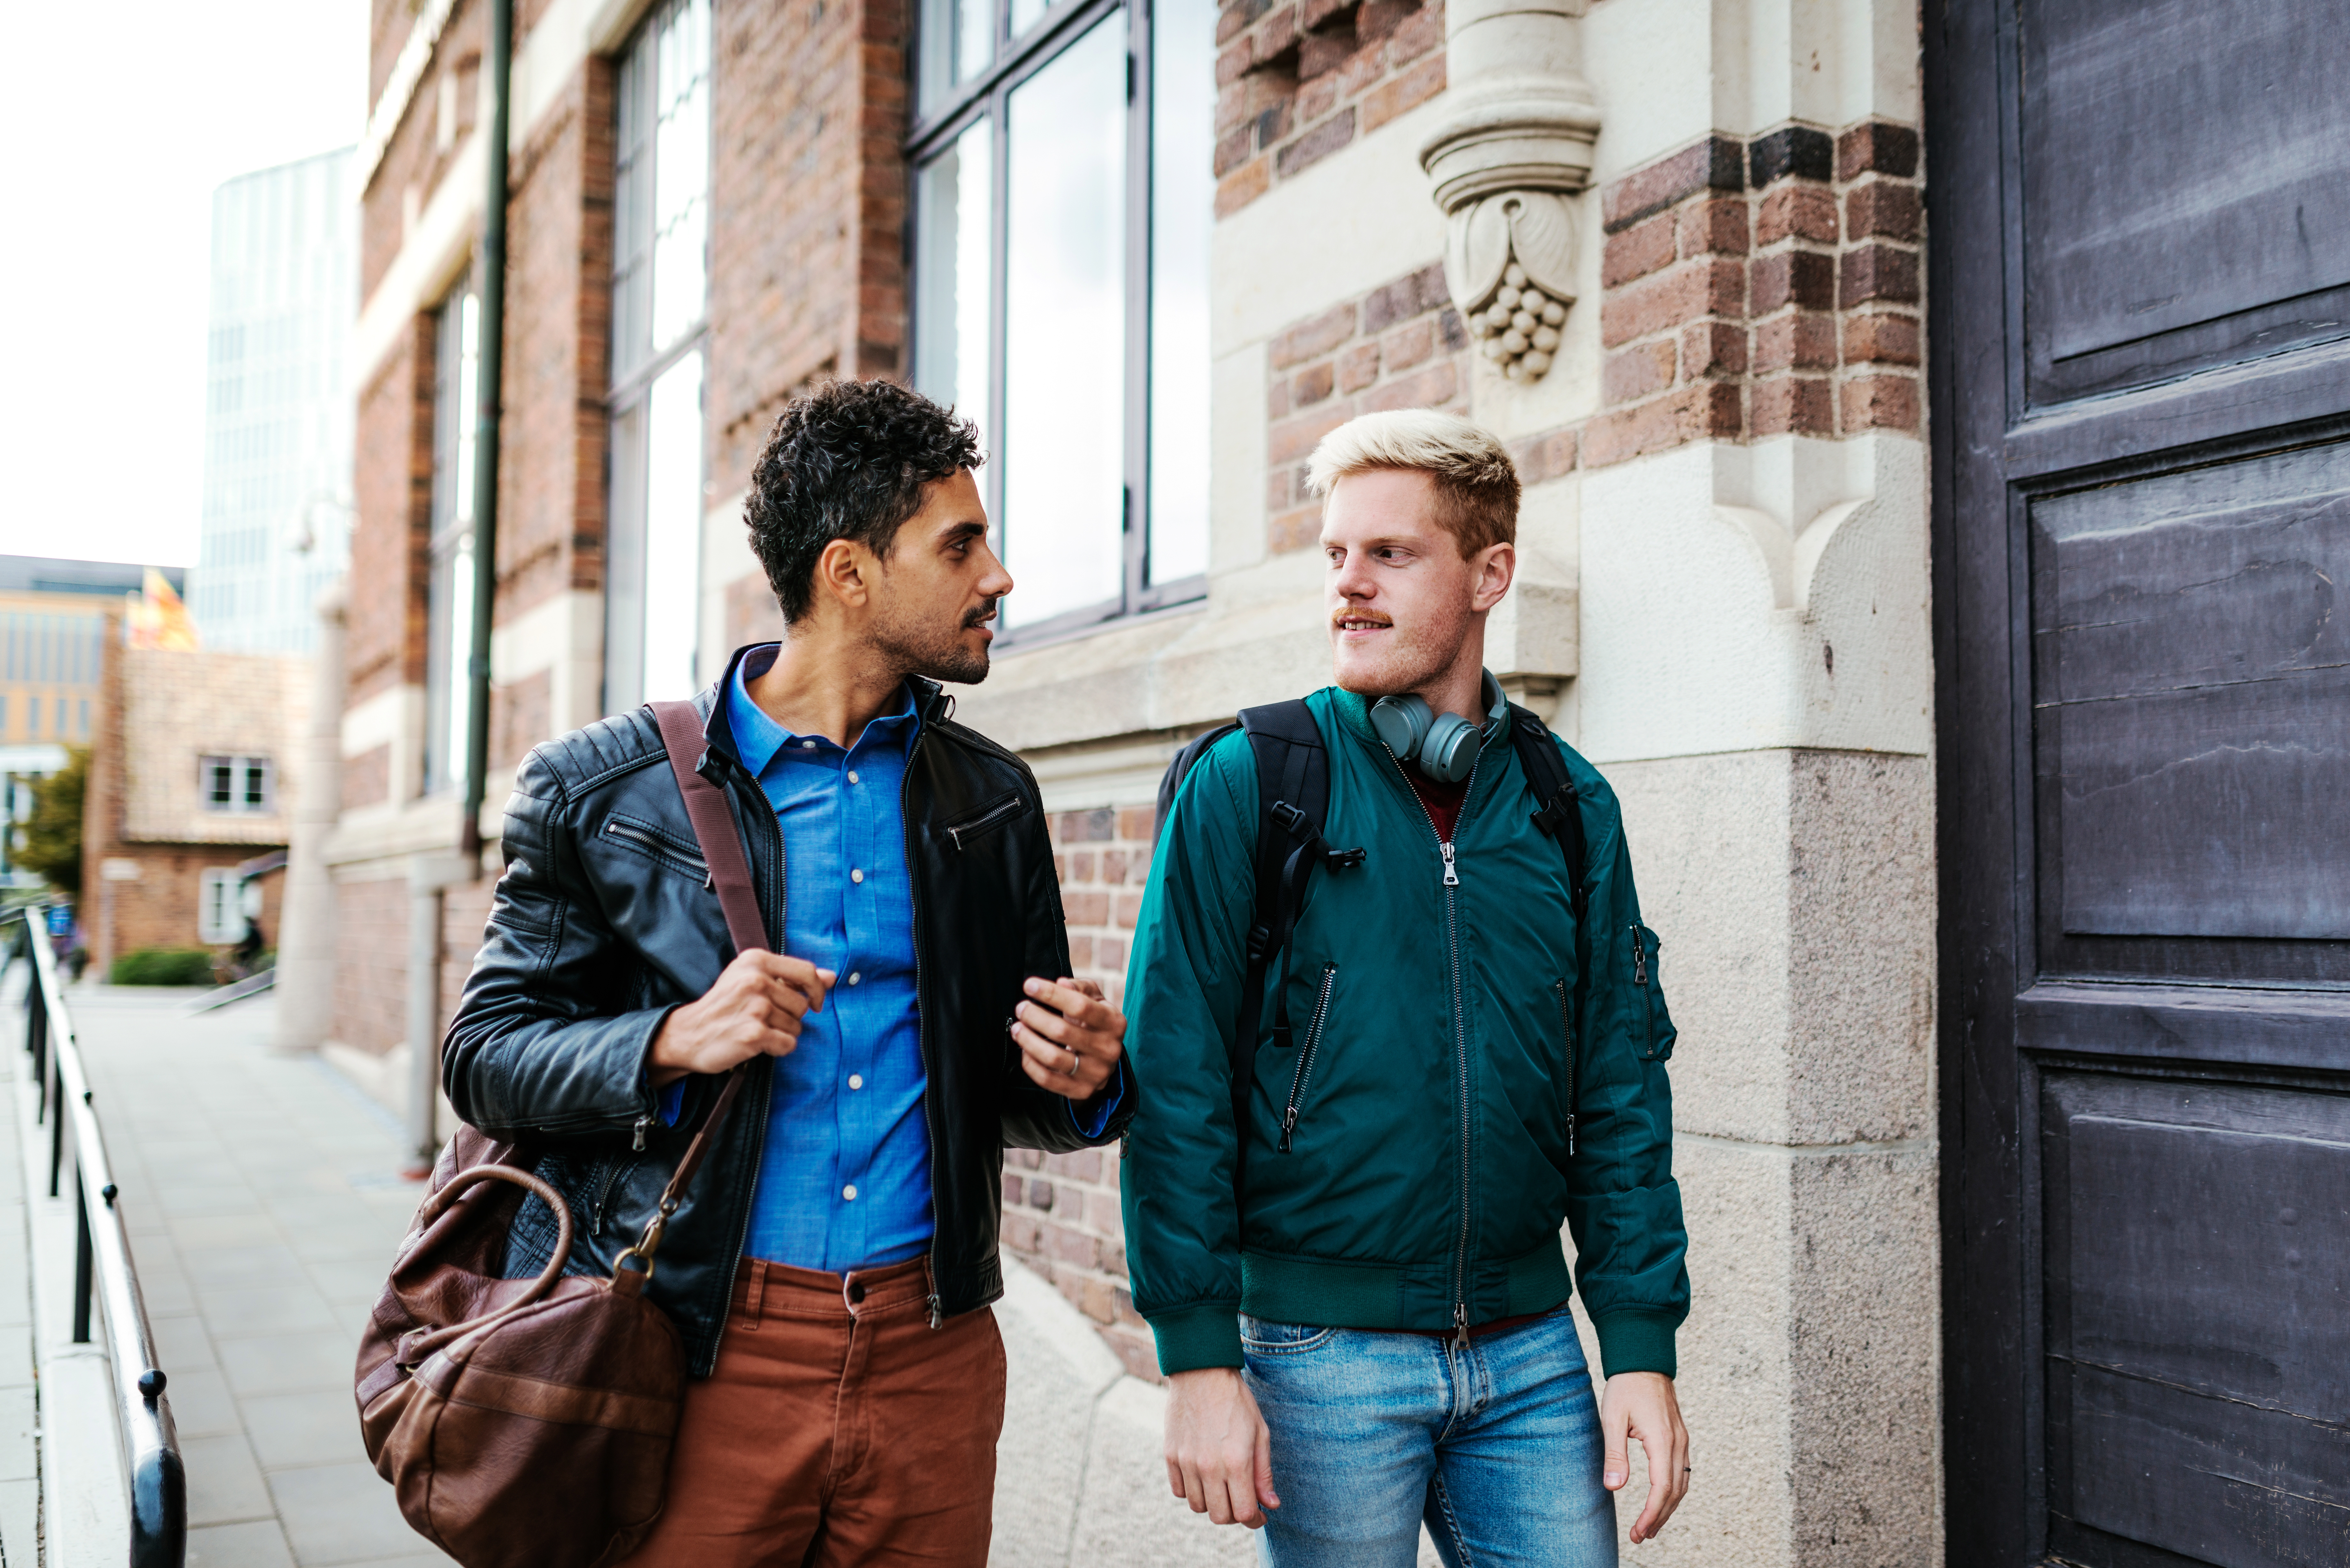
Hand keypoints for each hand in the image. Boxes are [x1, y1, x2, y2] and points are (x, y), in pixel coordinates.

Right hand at [647, 950, 834, 1086]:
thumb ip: (793, 977)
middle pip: (802, 1004)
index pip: (807, 972)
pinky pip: (788, 1044)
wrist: (689, 1034)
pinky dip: (778, 1048)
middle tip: (763, 1019)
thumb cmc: (725, 1006)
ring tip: (757, 1029)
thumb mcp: (753, 980)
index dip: (817, 990)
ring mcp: (754, 1007)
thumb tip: (831, 977)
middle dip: (790, 1016)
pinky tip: (758, 1044)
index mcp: (755, 960)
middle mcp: (755, 980)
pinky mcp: (753, 1034)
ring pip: (796, 1026)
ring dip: (782, 1033)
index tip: (815, 1003)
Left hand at [1010, 976, 1124, 1101]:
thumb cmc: (1094, 1022)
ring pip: (1053, 1057)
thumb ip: (1080, 988)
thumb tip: (1061, 984)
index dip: (1051, 994)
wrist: (1104, 1059)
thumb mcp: (1095, 1000)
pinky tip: (1025, 1051)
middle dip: (1035, 1017)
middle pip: (1062, 1031)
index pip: (1080, 1006)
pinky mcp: (1081, 1090)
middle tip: (1021, 1008)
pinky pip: (1047, 1079)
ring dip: (1028, 1041)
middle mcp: (1108, 1049)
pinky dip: (1031, 1063)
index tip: (1029, 985)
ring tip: (1017, 1028)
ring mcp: (1095, 1073)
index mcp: (1114, 1022)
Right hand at [1164, 1367, 1278, 1526]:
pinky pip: (1179, 1491)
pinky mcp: (1170, 1455)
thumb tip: (1270, 1505)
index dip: (1254, 1519)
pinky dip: (1192, 1491)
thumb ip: (1264, 1473)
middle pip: (1219, 1516)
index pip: (1243, 1513)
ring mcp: (1187, 1462)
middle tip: (1241, 1501)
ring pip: (1198, 1506)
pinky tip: (1202, 1476)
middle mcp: (1209, 1467)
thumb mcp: (1260, 1433)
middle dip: (1234, 1515)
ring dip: (1212, 1503)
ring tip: (1221, 1487)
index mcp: (1236, 1462)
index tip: (1259, 1514)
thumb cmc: (1236, 1401)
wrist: (1201, 1373)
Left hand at [1601, 1371, 1689, 1542]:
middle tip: (1641, 1537)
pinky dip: (1673, 1492)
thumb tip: (1613, 1487)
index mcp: (1662, 1440)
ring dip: (1667, 1508)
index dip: (1651, 1514)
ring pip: (1681, 1484)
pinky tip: (1662, 1501)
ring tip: (1650, 1527)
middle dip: (1659, 1518)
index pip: (1662, 1488)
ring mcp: (1682, 1440)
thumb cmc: (1626, 1386)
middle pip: (1674, 1492)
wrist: (1644, 1361)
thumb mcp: (1612, 1418)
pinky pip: (1682, 1472)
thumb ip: (1615, 1454)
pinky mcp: (1680, 1438)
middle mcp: (1678, 1443)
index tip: (1638, 1532)